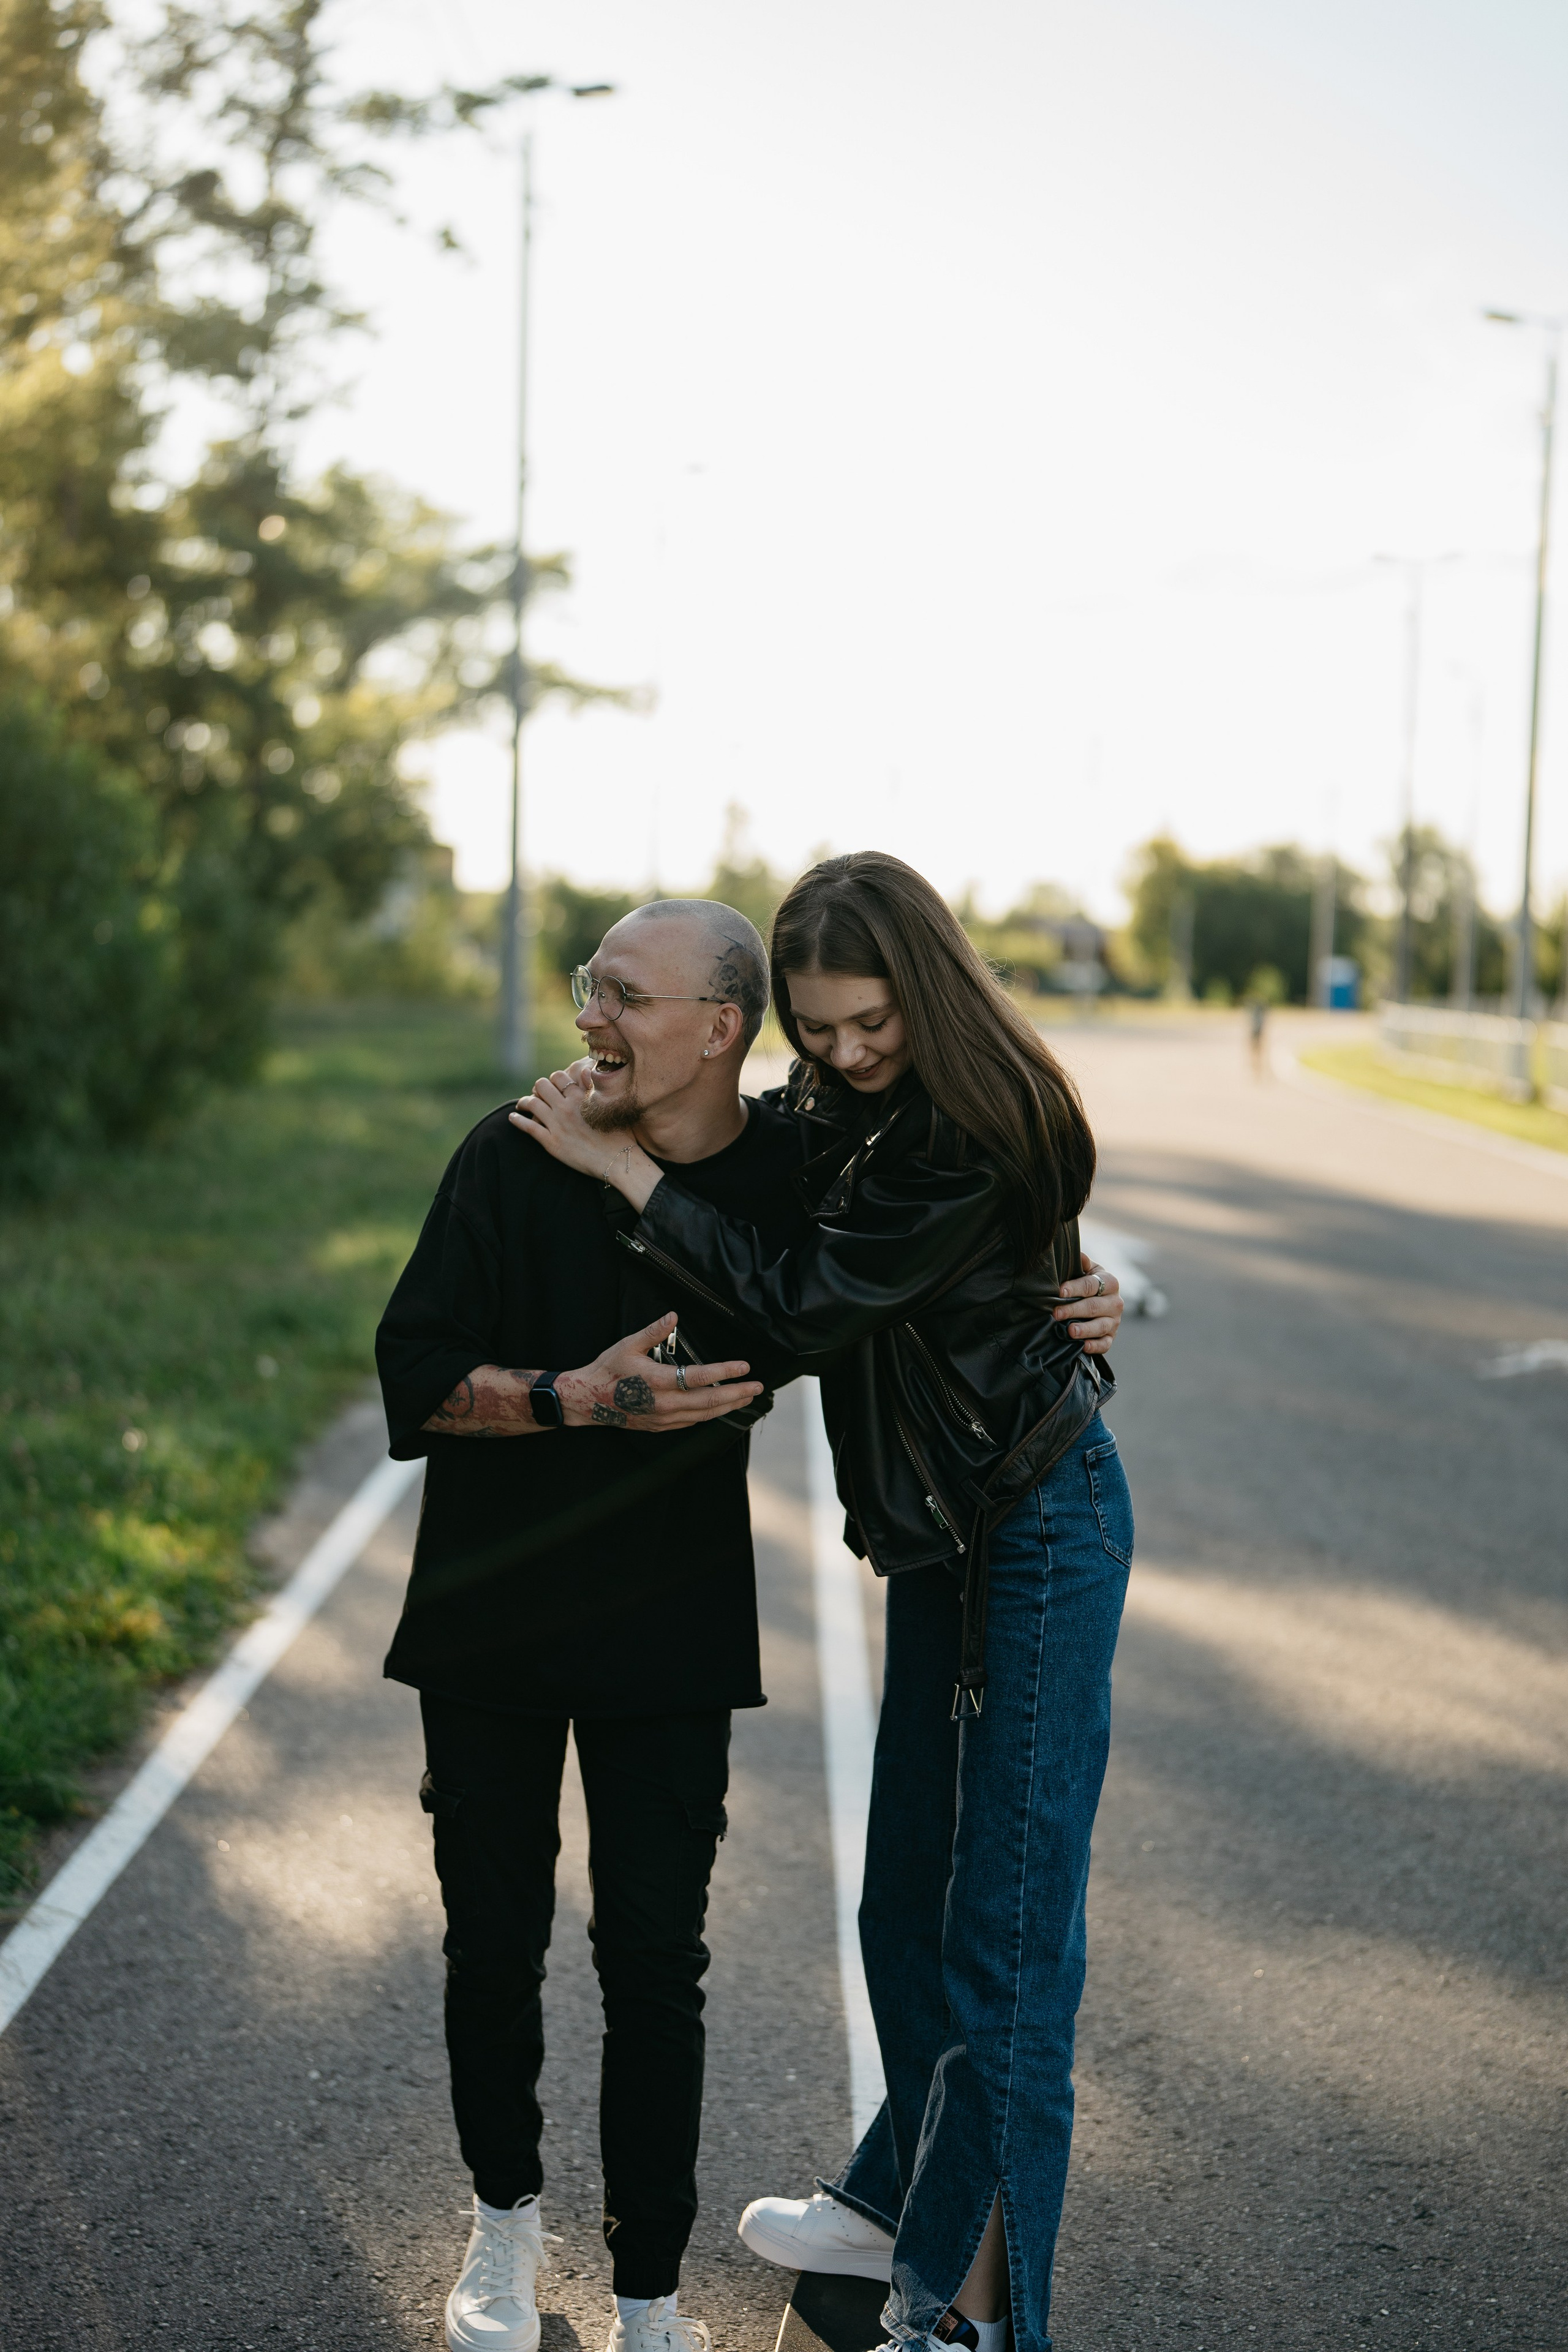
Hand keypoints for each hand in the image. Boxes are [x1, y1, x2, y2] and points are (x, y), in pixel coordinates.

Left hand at [509, 1070, 663, 1210]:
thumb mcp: (610, 1105)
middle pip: (541, 1085)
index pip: (558, 1076)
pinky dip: (517, 1120)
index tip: (551, 1086)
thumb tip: (585, 1070)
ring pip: (532, 1103)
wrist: (617, 1160)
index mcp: (581, 1096)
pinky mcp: (551, 1142)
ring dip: (524, 1102)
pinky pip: (528, 1127)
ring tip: (522, 1105)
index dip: (552, 1079)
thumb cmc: (618, 1134)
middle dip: (537, 1088)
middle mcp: (566, 1107)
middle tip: (537, 1095)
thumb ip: (595, 1087)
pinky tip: (512, 1118)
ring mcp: (557, 1125)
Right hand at [560, 1312, 762, 1431]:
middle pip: (710, 1401)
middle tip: (758, 1386)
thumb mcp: (628, 1345)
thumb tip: (674, 1315)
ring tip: (747, 1397)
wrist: (588, 1401)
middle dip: (737, 1393)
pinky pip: (693, 1422)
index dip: (725, 1372)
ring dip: (729, 1406)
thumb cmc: (607, 1371)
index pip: (700, 1378)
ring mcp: (664, 1418)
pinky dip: (711, 1415)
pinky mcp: (662, 1426)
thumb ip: (654, 1331)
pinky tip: (721, 1407)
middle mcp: (665, 1404)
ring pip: (705, 1415)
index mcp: (657, 1381)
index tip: (744, 1367)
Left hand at [1051, 1256, 1122, 1354]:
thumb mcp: (1086, 1269)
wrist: (1099, 1299)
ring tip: (1070, 1331)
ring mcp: (1115, 1321)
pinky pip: (1105, 1344)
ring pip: (1101, 1326)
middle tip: (1056, 1313)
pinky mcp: (1111, 1336)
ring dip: (1085, 1329)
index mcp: (1109, 1282)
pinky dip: (1095, 1346)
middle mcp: (1115, 1302)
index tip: (1060, 1291)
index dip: (1075, 1288)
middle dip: (1074, 1310)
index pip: (1091, 1285)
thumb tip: (1077, 1253)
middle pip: (1094, 1306)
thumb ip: (1081, 1261)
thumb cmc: (1087, 1282)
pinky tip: (1083, 1346)